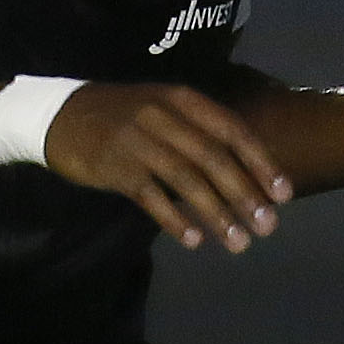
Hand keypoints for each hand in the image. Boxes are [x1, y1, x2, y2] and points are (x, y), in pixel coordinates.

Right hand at [45, 83, 294, 252]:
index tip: (283, 195)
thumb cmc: (123, 117)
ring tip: (238, 243)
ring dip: (216, 213)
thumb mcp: (163, 109)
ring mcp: (138, 141)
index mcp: (182, 100)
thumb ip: (200, 132)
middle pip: (213, 158)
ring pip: (186, 180)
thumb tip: (246, 171)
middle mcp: (163, 116)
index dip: (261, 163)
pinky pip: (151, 197)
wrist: (60, 115)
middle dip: (245, 195)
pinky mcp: (116, 167)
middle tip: (267, 228)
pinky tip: (193, 240)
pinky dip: (174, 219)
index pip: (232, 130)